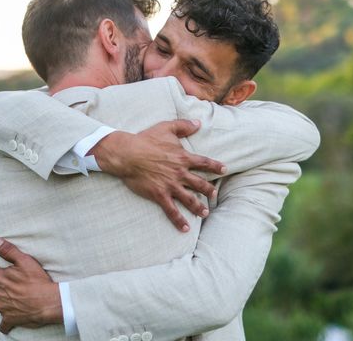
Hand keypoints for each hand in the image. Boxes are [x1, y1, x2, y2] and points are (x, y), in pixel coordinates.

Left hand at [0, 237, 61, 333]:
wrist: (48, 302)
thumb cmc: (38, 280)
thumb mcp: (25, 261)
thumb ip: (9, 251)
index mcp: (1, 278)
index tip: (1, 270)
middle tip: (5, 285)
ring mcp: (4, 308)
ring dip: (0, 302)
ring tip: (9, 299)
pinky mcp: (11, 319)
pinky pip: (4, 324)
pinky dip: (6, 322)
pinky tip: (10, 319)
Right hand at [91, 119, 225, 231]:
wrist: (128, 154)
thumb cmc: (146, 139)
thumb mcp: (166, 127)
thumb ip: (183, 125)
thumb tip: (198, 123)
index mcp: (183, 157)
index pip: (204, 163)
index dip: (215, 166)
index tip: (224, 169)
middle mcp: (180, 173)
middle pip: (200, 184)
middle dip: (209, 190)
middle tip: (215, 195)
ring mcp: (171, 185)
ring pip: (189, 199)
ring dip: (199, 207)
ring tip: (205, 213)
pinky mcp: (160, 195)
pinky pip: (172, 210)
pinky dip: (179, 220)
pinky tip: (186, 228)